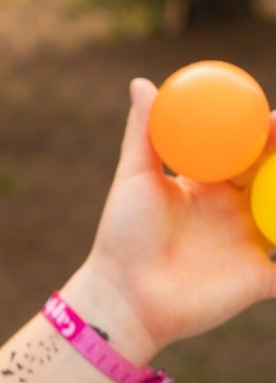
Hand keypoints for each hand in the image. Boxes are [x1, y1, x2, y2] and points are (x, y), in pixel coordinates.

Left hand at [73, 77, 275, 357]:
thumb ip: (143, 133)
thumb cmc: (122, 238)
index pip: (251, 151)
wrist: (121, 299)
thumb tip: (140, 83)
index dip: (268, 133)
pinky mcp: (259, 280)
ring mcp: (250, 245)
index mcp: (211, 187)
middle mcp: (236, 212)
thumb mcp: (134, 180)